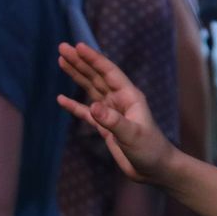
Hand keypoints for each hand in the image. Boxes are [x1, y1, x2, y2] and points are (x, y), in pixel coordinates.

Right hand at [58, 40, 181, 184]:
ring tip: (61, 61)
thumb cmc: (151, 150)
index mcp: (129, 97)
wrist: (155, 169)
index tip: (78, 46)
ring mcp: (111, 113)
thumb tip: (93, 106)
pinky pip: (86, 112)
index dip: (94, 59)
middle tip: (62, 47)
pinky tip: (61, 99)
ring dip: (77, 76)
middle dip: (80, 62)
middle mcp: (120, 101)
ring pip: (91, 89)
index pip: (109, 72)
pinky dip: (74, 105)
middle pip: (96, 76)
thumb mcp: (132, 135)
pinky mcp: (105, 126)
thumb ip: (113, 121)